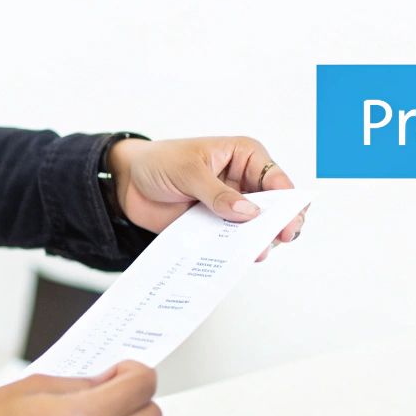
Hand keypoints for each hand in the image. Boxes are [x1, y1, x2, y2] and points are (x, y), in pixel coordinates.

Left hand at [108, 136, 307, 256]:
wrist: (127, 184)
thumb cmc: (158, 162)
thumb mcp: (188, 171)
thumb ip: (217, 193)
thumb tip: (248, 212)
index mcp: (244, 157)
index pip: (276, 179)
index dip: (288, 200)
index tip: (289, 221)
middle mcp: (243, 183)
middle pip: (274, 208)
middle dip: (280, 224)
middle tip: (279, 239)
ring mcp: (231, 208)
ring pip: (258, 229)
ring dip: (260, 241)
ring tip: (256, 251)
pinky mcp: (217, 228)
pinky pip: (234, 244)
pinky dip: (237, 252)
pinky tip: (237, 258)